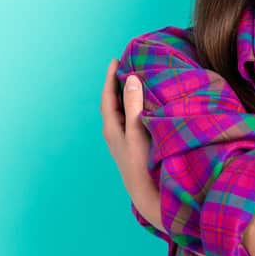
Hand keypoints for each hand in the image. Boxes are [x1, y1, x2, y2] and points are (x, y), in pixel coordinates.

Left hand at [100, 58, 155, 200]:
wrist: (147, 195)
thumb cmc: (141, 163)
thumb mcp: (137, 131)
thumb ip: (134, 105)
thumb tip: (131, 79)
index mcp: (111, 128)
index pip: (107, 96)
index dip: (110, 78)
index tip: (116, 60)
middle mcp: (114, 134)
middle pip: (113, 103)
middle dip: (118, 84)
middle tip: (127, 66)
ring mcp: (123, 142)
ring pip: (122, 112)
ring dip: (127, 97)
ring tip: (136, 81)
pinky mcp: (133, 147)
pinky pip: (131, 121)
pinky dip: (135, 108)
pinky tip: (146, 107)